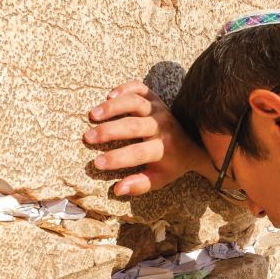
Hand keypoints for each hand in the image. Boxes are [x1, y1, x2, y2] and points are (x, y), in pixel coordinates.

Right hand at [84, 80, 215, 195]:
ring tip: (93, 115)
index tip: (97, 163)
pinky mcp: (155, 99)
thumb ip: (140, 185)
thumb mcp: (159, 179)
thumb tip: (117, 189)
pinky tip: (109, 96)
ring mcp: (159, 110)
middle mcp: (162, 126)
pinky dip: (125, 88)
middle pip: (133, 125)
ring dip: (113, 107)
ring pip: (135, 102)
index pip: (138, 152)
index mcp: (164, 148)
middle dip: (108, 132)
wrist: (192, 145)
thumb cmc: (170, 164)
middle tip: (88, 138)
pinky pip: (140, 88)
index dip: (117, 158)